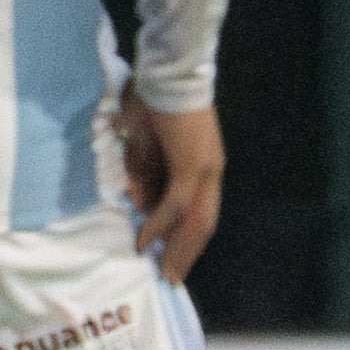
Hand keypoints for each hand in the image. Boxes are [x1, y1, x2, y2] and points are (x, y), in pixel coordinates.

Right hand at [120, 94, 222, 281]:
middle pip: (203, 225)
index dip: (188, 237)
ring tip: (163, 271)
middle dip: (187, 253)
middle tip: (172, 277)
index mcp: (206, 164)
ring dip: (177, 249)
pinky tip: (145, 242)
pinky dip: (159, 226)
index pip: (201, 210)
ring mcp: (204, 170)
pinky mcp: (191, 166)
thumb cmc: (158, 98)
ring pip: (194, 222)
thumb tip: (139, 197)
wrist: (172, 71)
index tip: (173, 256)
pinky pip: (174, 206)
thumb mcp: (149, 141)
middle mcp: (211, 171)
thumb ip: (146, 169)